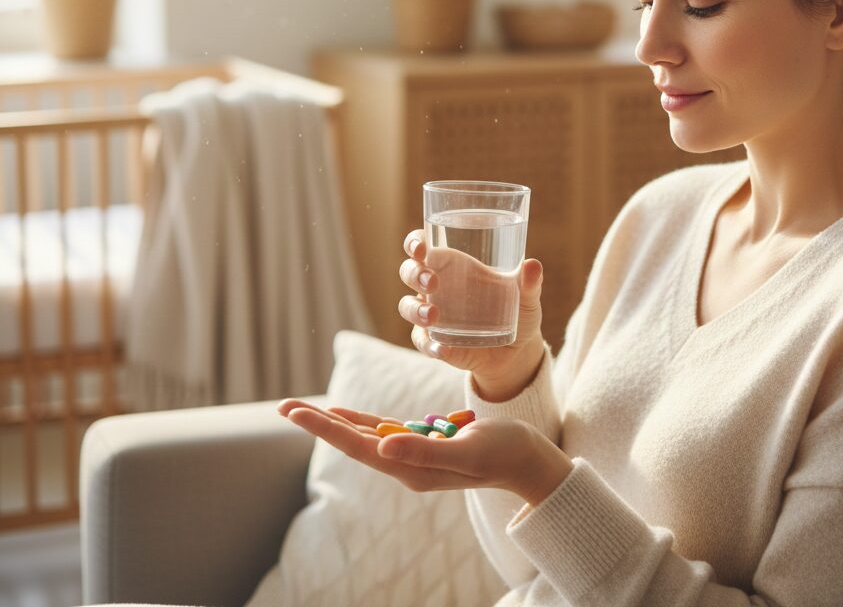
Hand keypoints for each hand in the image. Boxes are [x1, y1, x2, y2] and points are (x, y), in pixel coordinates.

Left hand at [276, 398, 571, 505]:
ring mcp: (413, 455)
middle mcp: (406, 465)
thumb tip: (382, 445)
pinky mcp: (423, 443)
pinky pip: (382, 431)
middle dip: (317, 424)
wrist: (527, 460)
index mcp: (412, 469)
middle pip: (352, 441)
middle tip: (282, 407)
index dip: (325, 428)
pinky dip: (359, 420)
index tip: (295, 413)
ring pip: (363, 436)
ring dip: (332, 422)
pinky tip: (342, 413)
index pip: (358, 446)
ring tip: (300, 410)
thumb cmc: (504, 451)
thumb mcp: (467, 451)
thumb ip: (425, 450)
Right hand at [398, 229, 545, 400]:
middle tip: (432, 282)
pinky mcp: (435, 341)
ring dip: (415, 309)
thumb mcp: (525, 296)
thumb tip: (533, 266)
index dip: (414, 242)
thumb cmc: (516, 309)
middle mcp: (435, 286)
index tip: (421, 247)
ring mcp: (431, 314)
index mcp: (452, 264)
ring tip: (434, 316)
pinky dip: (429, 344)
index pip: (421, 245)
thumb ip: (528, 282)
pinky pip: (422, 341)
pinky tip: (442, 348)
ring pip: (407, 306)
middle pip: (409, 272)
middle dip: (414, 274)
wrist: (516, 351)